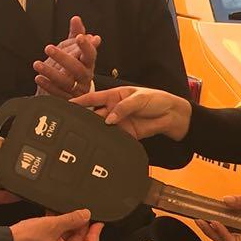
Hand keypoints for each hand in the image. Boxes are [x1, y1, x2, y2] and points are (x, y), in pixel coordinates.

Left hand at [0, 143, 16, 218]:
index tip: (14, 147)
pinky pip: (8, 196)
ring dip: (19, 178)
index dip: (7, 146)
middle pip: (8, 163)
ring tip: (26, 178)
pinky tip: (21, 193)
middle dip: (17, 162)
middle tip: (23, 164)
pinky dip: (16, 195)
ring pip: (11, 178)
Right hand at [10, 209, 103, 240]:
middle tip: (80, 213)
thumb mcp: (52, 225)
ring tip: (64, 212)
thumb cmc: (24, 240)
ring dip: (67, 226)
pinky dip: (58, 230)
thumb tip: (86, 215)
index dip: (96, 233)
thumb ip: (72, 219)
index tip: (98, 222)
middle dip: (80, 227)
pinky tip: (54, 217)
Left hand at [34, 15, 99, 97]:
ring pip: (66, 82)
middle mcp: (85, 77)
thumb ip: (75, 35)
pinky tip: (38, 77)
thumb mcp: (76, 52)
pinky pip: (58, 94)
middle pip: (78, 69)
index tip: (80, 37)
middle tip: (49, 47)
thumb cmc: (74, 70)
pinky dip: (47, 85)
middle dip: (63, 57)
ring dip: (51, 72)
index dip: (86, 46)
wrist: (72, 93)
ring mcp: (77, 90)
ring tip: (37, 64)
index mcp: (88, 64)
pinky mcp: (68, 100)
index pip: (91, 54)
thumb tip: (76, 19)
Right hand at [72, 85, 191, 140]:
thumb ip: (124, 107)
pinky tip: (101, 144)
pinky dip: (108, 141)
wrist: (173, 115)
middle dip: (85, 120)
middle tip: (74, 126)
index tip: (67, 106)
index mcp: (114, 95)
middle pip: (95, 115)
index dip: (80, 102)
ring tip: (85, 137)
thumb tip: (110, 119)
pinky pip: (114, 138)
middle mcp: (114, 109)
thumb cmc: (157, 100)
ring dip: (96, 132)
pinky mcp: (126, 134)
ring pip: (103, 128)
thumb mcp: (140, 98)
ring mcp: (119, 123)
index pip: (93, 98)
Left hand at [197, 194, 240, 240]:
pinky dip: (222, 224)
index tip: (214, 221)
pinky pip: (233, 229)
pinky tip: (215, 215)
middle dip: (212, 233)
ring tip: (202, 218)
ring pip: (228, 237)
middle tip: (199, 220)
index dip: (222, 234)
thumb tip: (225, 201)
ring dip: (214, 230)